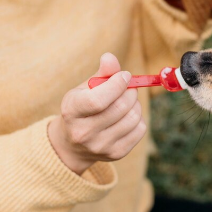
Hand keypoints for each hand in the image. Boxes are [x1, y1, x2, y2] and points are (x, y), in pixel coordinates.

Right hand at [48, 53, 145, 175]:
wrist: (73, 144)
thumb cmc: (82, 108)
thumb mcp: (85, 88)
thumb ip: (101, 73)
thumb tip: (110, 57)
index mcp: (71, 111)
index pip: (98, 100)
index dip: (117, 84)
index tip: (124, 76)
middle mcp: (83, 133)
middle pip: (120, 108)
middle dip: (130, 91)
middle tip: (128, 86)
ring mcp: (100, 146)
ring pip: (133, 117)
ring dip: (135, 104)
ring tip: (126, 101)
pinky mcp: (116, 154)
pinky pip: (140, 129)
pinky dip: (139, 118)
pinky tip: (127, 115)